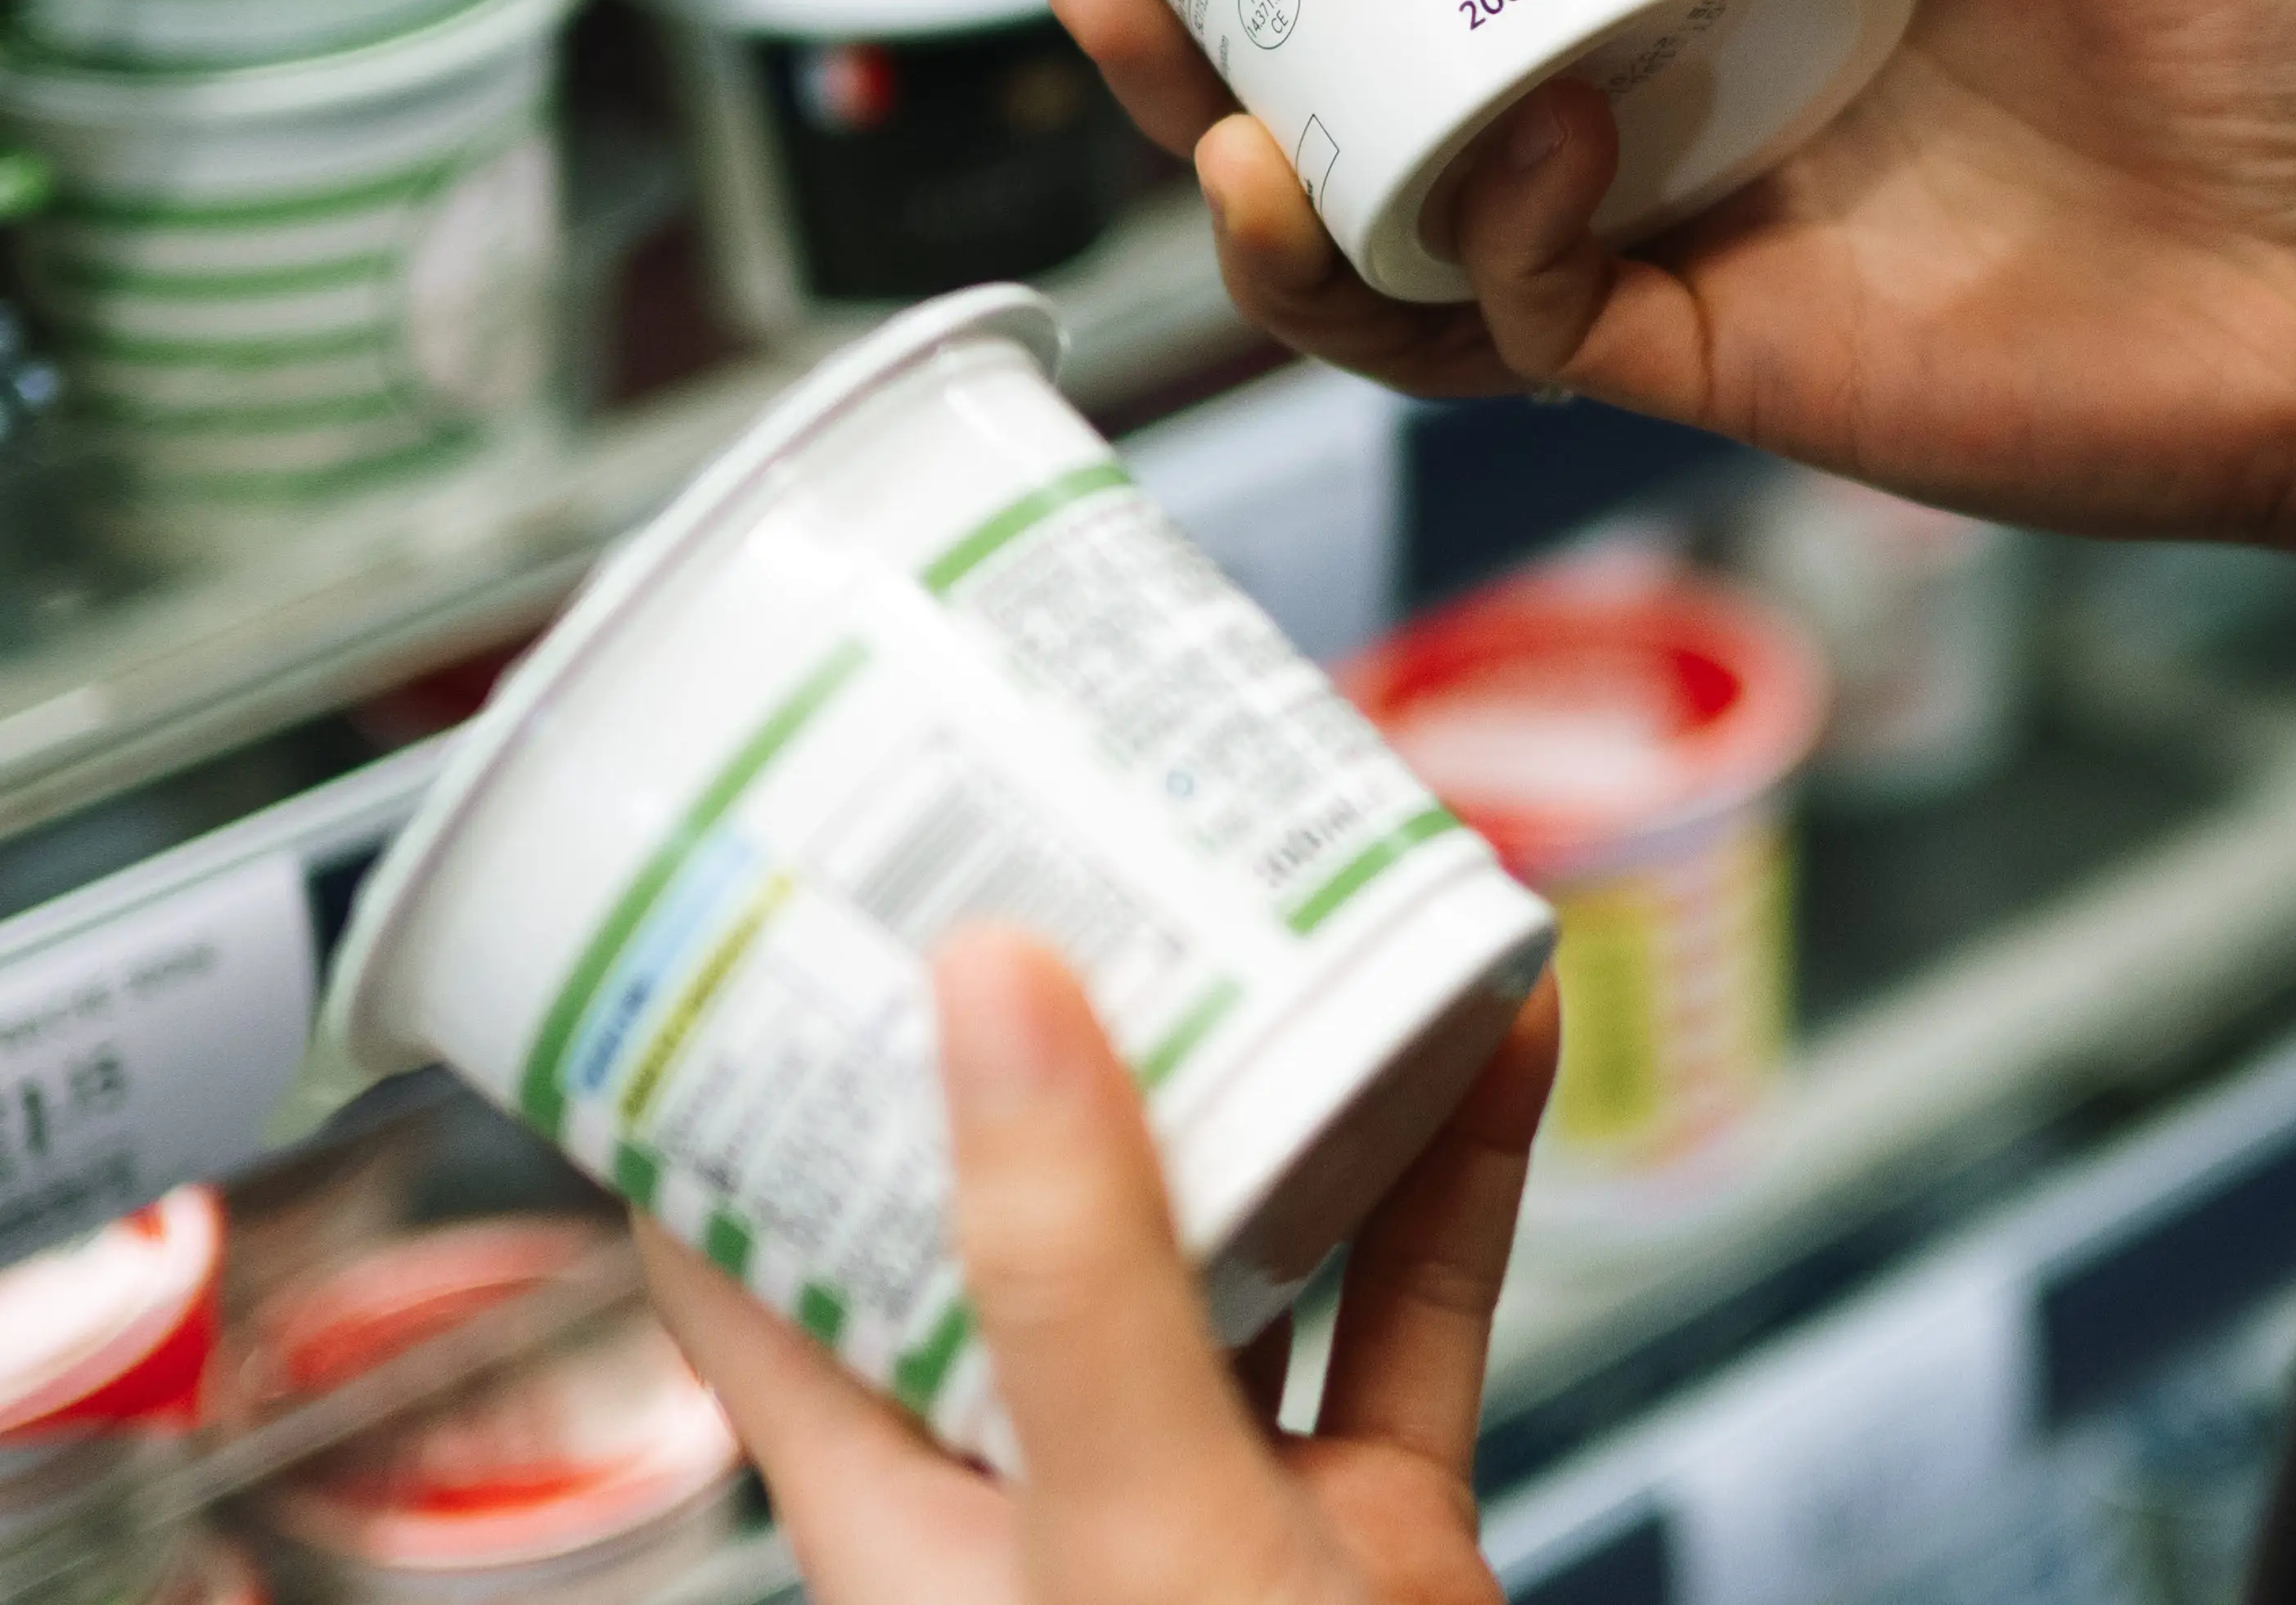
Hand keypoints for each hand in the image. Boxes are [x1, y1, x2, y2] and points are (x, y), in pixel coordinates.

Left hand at [639, 931, 1554, 1604]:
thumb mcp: (1122, 1519)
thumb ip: (1068, 1267)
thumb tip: (978, 990)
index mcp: (905, 1518)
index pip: (754, 1266)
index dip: (741, 1084)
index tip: (771, 904)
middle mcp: (1045, 1487)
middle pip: (1013, 1208)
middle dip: (1051, 1023)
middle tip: (1069, 832)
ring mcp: (1219, 1500)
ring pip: (1234, 1228)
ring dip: (1275, 1064)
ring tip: (1295, 894)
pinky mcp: (1376, 1523)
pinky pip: (1417, 1298)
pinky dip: (1459, 1159)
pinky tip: (1493, 1031)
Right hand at [1055, 0, 2295, 708]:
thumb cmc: (2271, 36)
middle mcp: (1675, 98)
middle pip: (1373, 88)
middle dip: (1201, 49)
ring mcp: (1696, 236)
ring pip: (1409, 239)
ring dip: (1270, 188)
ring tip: (1197, 101)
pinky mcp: (1743, 358)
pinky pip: (1548, 325)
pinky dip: (1497, 248)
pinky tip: (1516, 150)